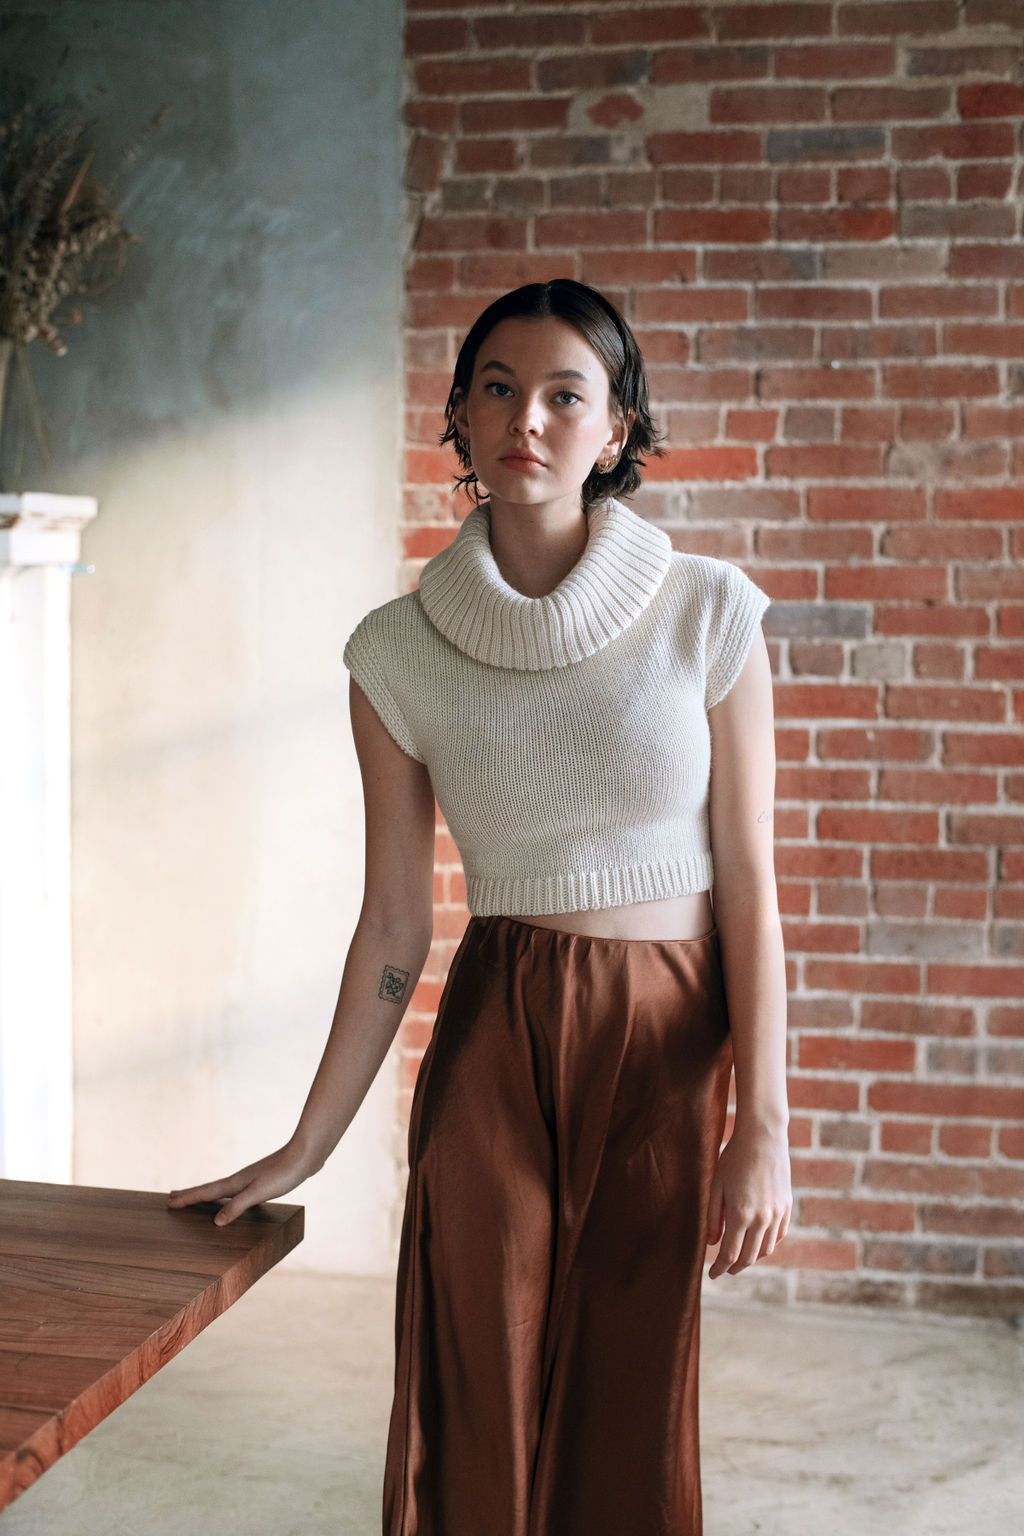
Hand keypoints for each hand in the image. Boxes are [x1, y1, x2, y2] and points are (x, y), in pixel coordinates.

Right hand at [167, 1140, 316, 1227]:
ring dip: (208, 1194)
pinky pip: (237, 1192)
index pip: (206, 1192)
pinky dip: (228, 1197)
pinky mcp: (263, 1182)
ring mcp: (251, 1180)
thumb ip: (237, 1206)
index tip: (169, 1202)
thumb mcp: (259, 1192)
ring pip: (223, 1190)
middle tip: (172, 1197)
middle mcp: (240, 1180)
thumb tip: (216, 1222)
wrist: (306, 1155)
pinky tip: (235, 1200)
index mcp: (236, 1183)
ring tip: (198, 1198)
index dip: (188, 1198)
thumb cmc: (284, 1173)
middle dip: (191, 1194)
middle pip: (210, 1189)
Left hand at [705, 1122, 791, 1278]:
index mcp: (741, 1215)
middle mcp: (762, 1219)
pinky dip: (768, 1244)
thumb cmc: (734, 1159)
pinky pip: (779, 1235)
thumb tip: (712, 1243)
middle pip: (749, 1257)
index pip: (730, 1254)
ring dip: (752, 1258)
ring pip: (766, 1249)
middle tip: (725, 1269)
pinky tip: (759, 1242)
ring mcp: (777, 1214)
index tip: (712, 1275)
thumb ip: (714, 1217)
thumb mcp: (716, 1186)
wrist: (763, 1137)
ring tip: (740, 1257)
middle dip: (735, 1267)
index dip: (720, 1268)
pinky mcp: (787, 1206)